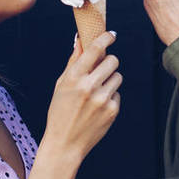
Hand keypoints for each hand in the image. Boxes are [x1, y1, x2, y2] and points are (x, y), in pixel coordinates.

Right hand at [43, 31, 120, 162]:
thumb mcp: (61, 85)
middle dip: (109, 62)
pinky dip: (110, 97)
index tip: (111, 35)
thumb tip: (80, 40)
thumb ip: (73, 62)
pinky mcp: (112, 110)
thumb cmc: (60, 111)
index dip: (106, 38)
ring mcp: (102, 99)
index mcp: (73, 77)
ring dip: (110, 80)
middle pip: (113, 60)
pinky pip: (117, 93)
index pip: (95, 49)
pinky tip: (97, 107)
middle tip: (102, 69)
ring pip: (118, 76)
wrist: (65, 143)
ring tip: (96, 92)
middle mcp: (89, 86)